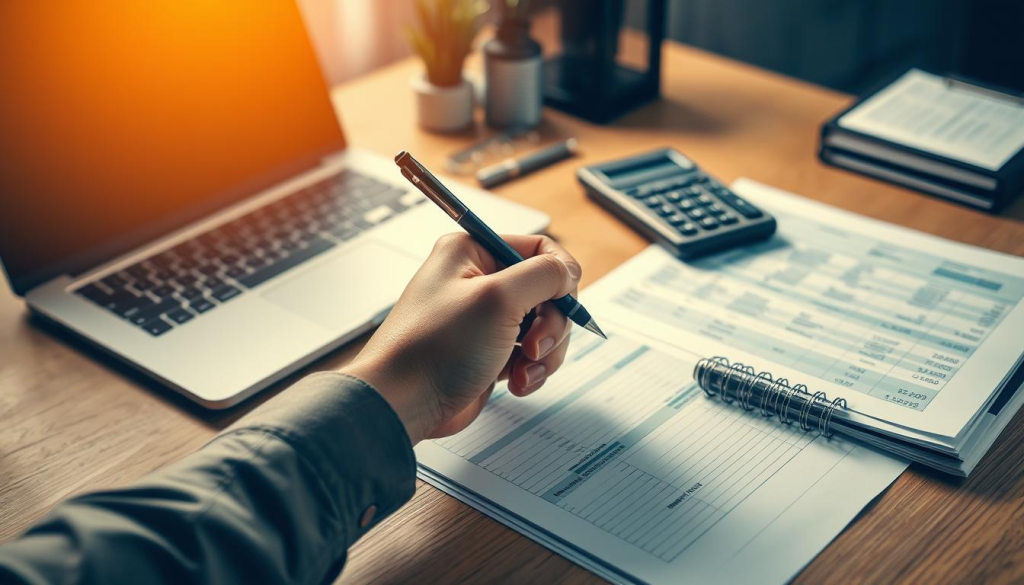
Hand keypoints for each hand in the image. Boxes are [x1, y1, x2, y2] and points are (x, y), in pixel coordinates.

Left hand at [342, 233, 581, 443]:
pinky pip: (529, 355)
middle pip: (547, 292)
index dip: (559, 275)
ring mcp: (484, 319)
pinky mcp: (488, 352)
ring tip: (524, 370)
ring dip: (544, 352)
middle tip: (535, 346)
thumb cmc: (436, 348)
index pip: (538, 248)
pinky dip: (531, 370)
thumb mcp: (498, 299)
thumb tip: (567, 272)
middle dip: (551, 324)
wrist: (402, 403)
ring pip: (544, 327)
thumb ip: (544, 275)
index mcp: (472, 253)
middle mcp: (478, 281)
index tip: (565, 300)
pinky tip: (517, 383)